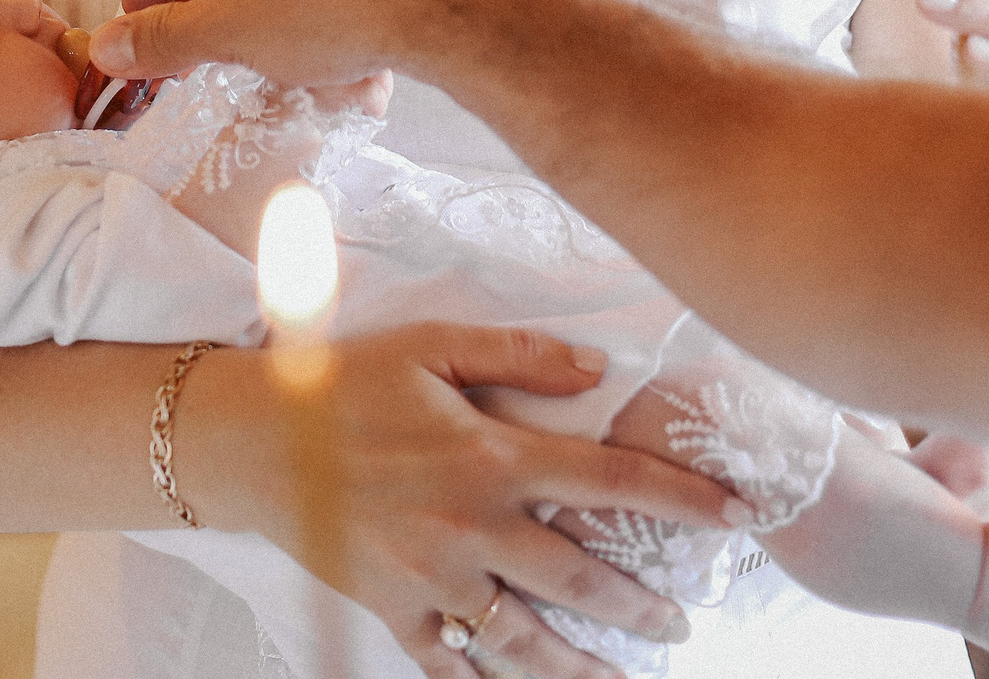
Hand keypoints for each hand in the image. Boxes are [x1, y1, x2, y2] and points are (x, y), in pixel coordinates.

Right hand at [90, 0, 462, 83]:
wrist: (442, 1)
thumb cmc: (327, 4)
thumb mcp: (225, 32)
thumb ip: (160, 40)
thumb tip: (108, 46)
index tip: (142, 20)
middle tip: (198, 43)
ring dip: (266, 2)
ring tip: (267, 56)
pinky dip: (324, 2)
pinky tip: (335, 50)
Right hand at [179, 323, 738, 678]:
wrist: (251, 438)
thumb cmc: (341, 381)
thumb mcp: (430, 344)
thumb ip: (519, 357)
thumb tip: (598, 370)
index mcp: (491, 456)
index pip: (611, 480)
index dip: (683, 499)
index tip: (737, 517)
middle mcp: (472, 526)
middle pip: (583, 581)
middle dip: (645, 609)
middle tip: (682, 623)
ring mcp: (433, 578)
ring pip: (527, 639)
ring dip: (583, 665)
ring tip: (621, 675)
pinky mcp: (394, 609)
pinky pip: (451, 662)